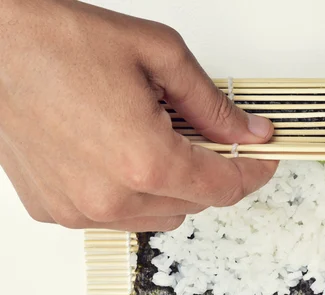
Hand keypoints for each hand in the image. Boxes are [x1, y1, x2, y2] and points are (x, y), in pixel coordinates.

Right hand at [0, 0, 276, 231]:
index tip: (262, 159)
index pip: (225, 188)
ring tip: (158, 142)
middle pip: (196, 204)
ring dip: (175, 187)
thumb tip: (249, 131)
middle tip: (210, 139)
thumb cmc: (60, 41)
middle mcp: (112, 197)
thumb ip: (212, 105)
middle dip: (214, 173)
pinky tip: (121, 156)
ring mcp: (81, 210)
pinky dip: (134, 194)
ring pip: (160, 216)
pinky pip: (118, 216)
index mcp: (146, 160)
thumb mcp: (159, 56)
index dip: (253, 173)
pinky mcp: (55, 210)